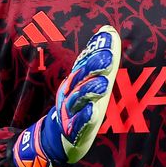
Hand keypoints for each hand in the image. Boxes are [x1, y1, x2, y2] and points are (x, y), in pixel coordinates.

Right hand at [13, 25, 121, 166]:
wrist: (57, 136)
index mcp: (76, 81)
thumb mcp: (86, 80)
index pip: (85, 61)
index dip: (96, 50)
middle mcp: (71, 93)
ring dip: (89, 91)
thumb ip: (96, 57)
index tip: (108, 37)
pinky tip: (92, 111)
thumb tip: (108, 29)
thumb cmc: (77, 104)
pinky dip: (84, 117)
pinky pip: (78, 124)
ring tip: (103, 84)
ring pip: (78, 99)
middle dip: (93, 67)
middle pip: (80, 77)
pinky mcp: (73, 131)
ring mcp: (71, 112)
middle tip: (108, 59)